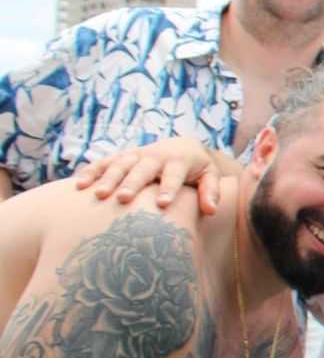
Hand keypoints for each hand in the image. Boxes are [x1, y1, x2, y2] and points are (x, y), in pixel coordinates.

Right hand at [72, 137, 221, 214]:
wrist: (182, 147)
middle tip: (124, 199)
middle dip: (133, 183)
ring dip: (109, 178)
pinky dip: (91, 171)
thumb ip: (211, 191)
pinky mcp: (121, 157)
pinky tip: (78, 185)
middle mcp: (154, 156)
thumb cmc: (197, 169)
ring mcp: (135, 155)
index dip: (169, 188)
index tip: (163, 204)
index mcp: (178, 161)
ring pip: (120, 165)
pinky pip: (103, 163)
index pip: (174, 175)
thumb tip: (211, 210)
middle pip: (142, 169)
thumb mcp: (209, 176)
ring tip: (99, 195)